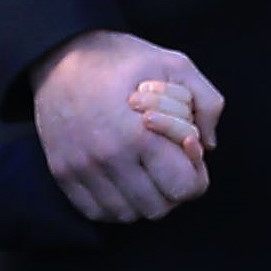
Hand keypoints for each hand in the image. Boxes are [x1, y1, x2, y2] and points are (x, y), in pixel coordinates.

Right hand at [32, 31, 224, 221]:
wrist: (61, 54)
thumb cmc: (123, 59)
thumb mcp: (176, 64)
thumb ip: (207, 102)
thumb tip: (209, 144)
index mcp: (139, 133)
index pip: (182, 187)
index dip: (197, 177)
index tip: (189, 157)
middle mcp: (108, 158)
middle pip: (158, 208)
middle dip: (173, 190)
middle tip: (170, 165)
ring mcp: (81, 168)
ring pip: (127, 215)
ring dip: (144, 199)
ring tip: (147, 171)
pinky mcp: (62, 172)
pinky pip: (96, 211)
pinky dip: (115, 205)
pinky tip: (124, 181)